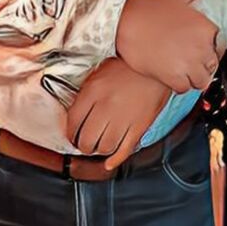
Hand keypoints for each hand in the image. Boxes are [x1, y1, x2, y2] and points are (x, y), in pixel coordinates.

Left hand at [66, 57, 170, 171]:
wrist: (157, 62)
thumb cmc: (129, 65)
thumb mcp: (101, 71)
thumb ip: (87, 93)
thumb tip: (77, 116)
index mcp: (94, 90)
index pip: (73, 121)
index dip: (70, 132)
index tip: (72, 135)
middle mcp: (106, 106)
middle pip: (87, 139)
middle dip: (83, 146)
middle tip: (84, 144)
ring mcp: (124, 118)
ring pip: (104, 147)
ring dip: (99, 151)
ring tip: (99, 147)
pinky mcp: (140, 126)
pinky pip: (124, 149)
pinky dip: (115, 160)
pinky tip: (109, 163)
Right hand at [116, 0, 225, 93]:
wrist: (125, 22)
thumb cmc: (150, 7)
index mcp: (206, 28)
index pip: (221, 46)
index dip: (211, 48)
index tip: (203, 49)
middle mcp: (202, 48)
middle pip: (212, 65)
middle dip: (203, 63)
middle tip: (191, 60)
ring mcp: (188, 64)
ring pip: (201, 81)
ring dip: (194, 76)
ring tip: (184, 70)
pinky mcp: (173, 77)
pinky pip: (184, 88)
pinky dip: (180, 84)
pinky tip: (173, 76)